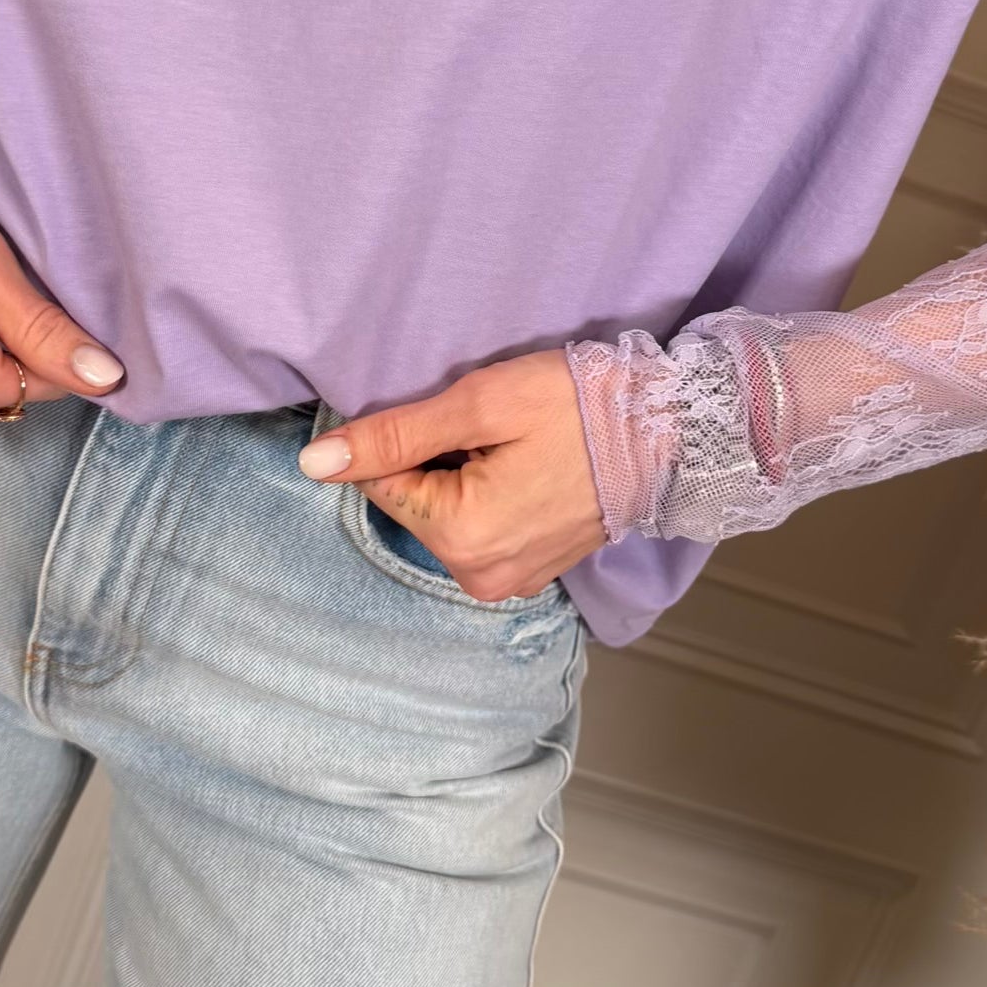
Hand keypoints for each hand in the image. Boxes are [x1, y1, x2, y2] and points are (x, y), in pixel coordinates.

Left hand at [295, 348, 607, 601]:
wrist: (671, 428)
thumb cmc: (580, 406)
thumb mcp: (480, 403)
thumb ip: (393, 435)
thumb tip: (315, 463)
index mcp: (460, 536)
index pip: (381, 481)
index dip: (411, 437)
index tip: (461, 416)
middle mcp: (479, 576)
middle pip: (414, 503)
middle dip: (439, 460)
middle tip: (497, 432)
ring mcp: (508, 582)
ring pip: (445, 516)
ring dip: (465, 478)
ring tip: (519, 451)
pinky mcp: (530, 573)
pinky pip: (480, 532)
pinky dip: (491, 498)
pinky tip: (531, 472)